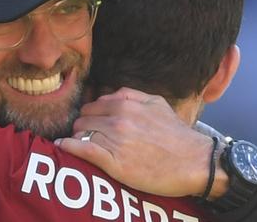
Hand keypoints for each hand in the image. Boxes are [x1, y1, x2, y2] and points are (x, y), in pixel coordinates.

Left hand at [56, 87, 215, 196]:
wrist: (194, 161)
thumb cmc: (176, 134)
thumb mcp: (156, 103)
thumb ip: (131, 95)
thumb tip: (110, 94)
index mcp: (126, 103)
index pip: (92, 105)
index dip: (90, 116)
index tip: (91, 124)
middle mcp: (118, 118)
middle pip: (83, 119)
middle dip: (82, 127)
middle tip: (86, 137)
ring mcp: (115, 140)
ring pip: (81, 133)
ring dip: (77, 138)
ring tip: (80, 145)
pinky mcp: (114, 161)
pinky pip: (83, 149)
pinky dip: (69, 147)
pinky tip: (62, 147)